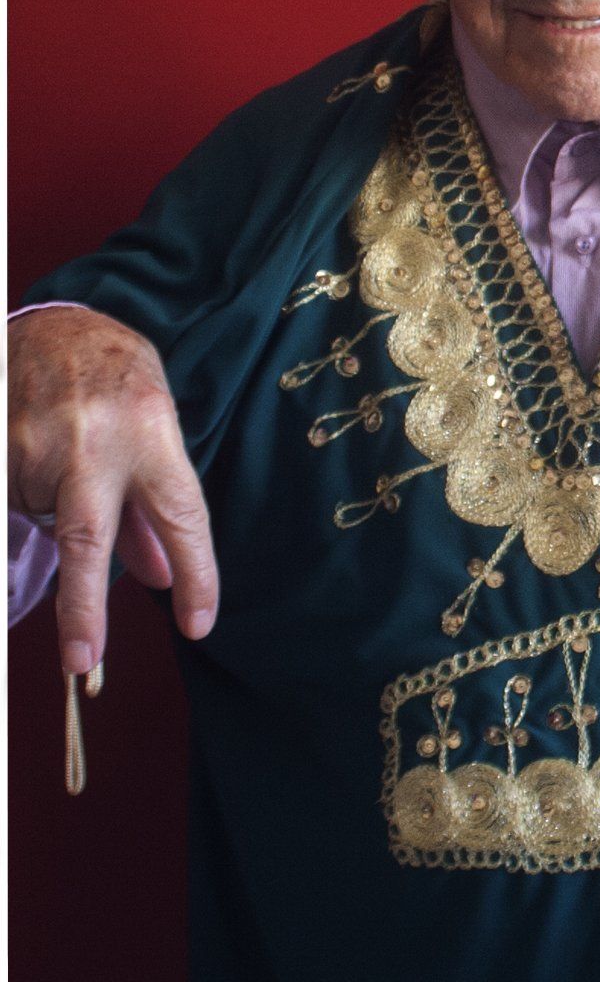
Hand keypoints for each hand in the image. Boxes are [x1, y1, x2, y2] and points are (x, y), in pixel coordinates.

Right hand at [8, 307, 218, 673]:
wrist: (57, 322)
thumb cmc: (117, 377)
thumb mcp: (159, 425)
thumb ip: (155, 504)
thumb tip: (158, 578)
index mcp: (150, 431)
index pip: (181, 516)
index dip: (195, 574)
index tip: (197, 623)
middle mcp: (94, 438)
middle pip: (89, 537)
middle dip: (84, 606)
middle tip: (84, 660)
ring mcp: (37, 441)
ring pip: (47, 516)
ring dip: (58, 507)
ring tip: (68, 450)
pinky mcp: (1, 446)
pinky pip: (15, 500)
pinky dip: (28, 495)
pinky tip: (37, 454)